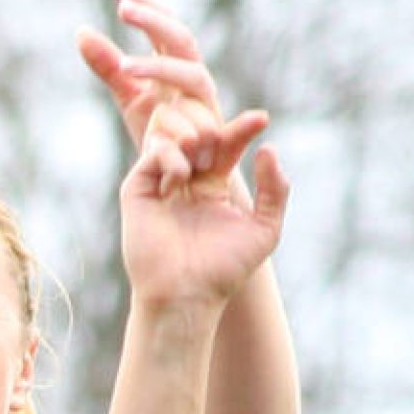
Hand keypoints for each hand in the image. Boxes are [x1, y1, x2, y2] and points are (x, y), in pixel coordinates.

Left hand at [77, 0, 254, 204]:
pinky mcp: (211, 131)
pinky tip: (161, 120)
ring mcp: (204, 102)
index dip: (143, 0)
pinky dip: (180, 113)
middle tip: (122, 7)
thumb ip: (108, 65)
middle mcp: (193, 76)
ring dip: (160, 67)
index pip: (162, 21)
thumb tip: (81, 30)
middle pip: (179, 36)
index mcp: (175, 62)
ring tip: (124, 67)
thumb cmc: (162, 136)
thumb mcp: (129, 97)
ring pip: (191, 71)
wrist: (188, 180)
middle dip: (154, 20)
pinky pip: (200, 114)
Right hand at [119, 99, 287, 312]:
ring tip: (202, 146)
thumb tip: (269, 149)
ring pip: (170, 130)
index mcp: (214, 186)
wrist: (187, 294)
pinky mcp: (138, 189)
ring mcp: (161, 182)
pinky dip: (170, 155)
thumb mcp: (265, 229)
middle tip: (219, 139)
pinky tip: (181, 177)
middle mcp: (186, 179)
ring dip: (189, 131)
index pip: (228, 144)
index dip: (244, 128)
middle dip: (211, 124)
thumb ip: (275, 190)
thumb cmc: (224, 270)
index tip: (262, 120)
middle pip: (197, 128)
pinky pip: (153, 151)